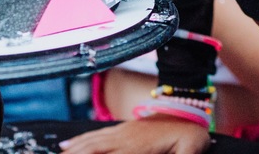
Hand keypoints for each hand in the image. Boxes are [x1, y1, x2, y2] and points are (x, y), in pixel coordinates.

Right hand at [60, 118, 211, 153]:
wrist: (188, 109)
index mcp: (139, 148)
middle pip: (93, 149)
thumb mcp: (190, 149)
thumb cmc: (190, 134)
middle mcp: (125, 139)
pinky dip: (79, 140)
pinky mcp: (122, 129)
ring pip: (91, 141)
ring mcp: (122, 132)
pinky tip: (68, 145)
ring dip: (73, 149)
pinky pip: (96, 134)